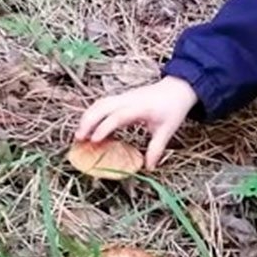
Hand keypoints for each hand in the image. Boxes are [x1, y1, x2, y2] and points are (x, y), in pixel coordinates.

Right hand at [74, 76, 197, 168]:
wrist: (178, 88)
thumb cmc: (173, 109)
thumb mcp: (167, 130)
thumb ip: (156, 148)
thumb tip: (149, 168)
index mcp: (140, 107)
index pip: (118, 116)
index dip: (104, 127)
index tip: (94, 141)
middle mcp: (128, 100)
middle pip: (102, 106)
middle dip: (88, 121)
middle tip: (78, 139)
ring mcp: (123, 97)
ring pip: (99, 103)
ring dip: (87, 117)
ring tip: (79, 135)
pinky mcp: (121, 97)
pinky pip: (102, 103)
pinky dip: (92, 114)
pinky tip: (88, 127)